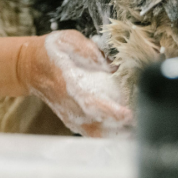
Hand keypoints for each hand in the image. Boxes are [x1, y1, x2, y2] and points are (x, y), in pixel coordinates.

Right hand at [17, 30, 131, 136]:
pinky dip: (113, 137)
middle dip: (123, 127)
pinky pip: (95, 135)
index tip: (128, 114)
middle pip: (98, 124)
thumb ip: (90, 51)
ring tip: (142, 131)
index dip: (109, 110)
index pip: (89, 102)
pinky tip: (130, 134)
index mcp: (68, 84)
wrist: (31, 68)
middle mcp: (69, 105)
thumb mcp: (69, 40)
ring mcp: (71, 116)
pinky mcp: (74, 122)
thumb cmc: (52, 51)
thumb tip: (114, 64)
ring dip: (120, 135)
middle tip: (146, 124)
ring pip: (98, 134)